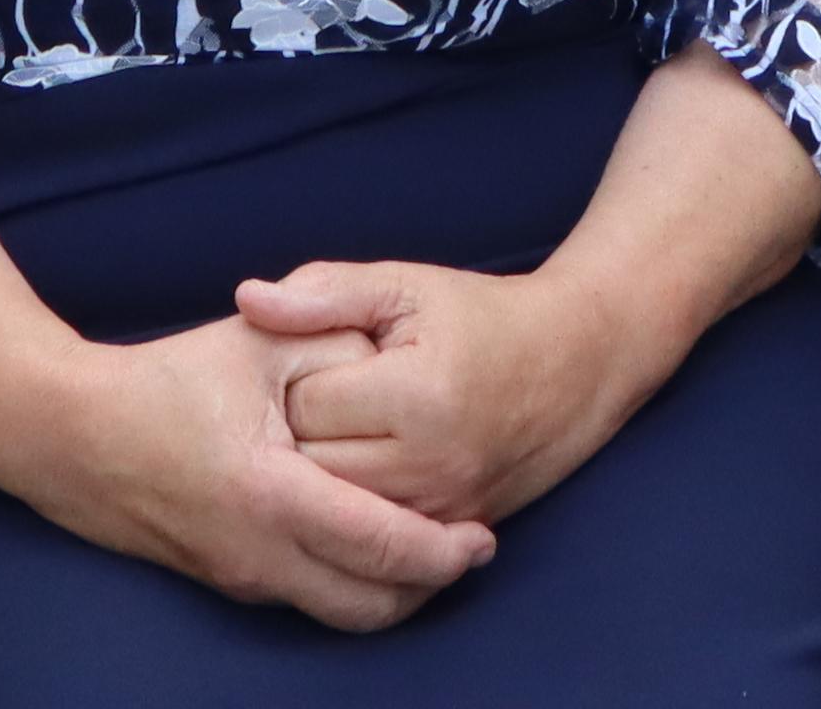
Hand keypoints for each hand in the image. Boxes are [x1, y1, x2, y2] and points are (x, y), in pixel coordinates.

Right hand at [11, 314, 493, 630]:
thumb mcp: (259, 343)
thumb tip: (399, 368)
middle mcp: (260, 554)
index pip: (381, 546)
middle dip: (432, 584)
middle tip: (470, 548)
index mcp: (272, 494)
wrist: (75, 435)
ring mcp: (243, 577)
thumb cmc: (170, 380)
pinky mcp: (231, 582)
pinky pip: (311, 600)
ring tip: (432, 550)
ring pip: (344, 614)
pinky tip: (373, 543)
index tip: (482, 535)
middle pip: (373, 604)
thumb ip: (335, 345)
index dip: (443, 550)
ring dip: (395, 592)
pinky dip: (354, 583)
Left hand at [237, 258, 655, 527]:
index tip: (317, 362)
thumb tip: (247, 300)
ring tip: (337, 434)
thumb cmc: (479, 318)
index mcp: (417, 394)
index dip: (296, 380)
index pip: (306, 405)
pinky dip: (355, 507)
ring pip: (336, 512)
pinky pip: (373, 535)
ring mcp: (443, 506)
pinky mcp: (450, 529)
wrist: (574, 365)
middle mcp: (432, 462)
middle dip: (300, 436)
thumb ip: (324, 292)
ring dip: (323, 476)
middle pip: (313, 469)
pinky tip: (361, 470)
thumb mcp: (405, 286)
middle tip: (316, 404)